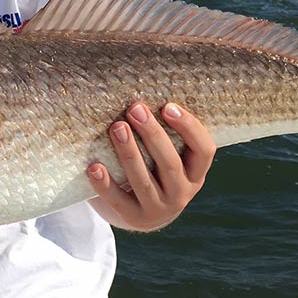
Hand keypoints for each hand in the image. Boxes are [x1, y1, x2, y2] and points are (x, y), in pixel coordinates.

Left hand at [87, 101, 214, 231]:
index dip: (189, 128)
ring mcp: (158, 209)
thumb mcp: (169, 152)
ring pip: (143, 181)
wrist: (141, 209)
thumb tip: (143, 79)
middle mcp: (182, 193)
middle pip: (170, 163)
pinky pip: (118, 200)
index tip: (168, 106)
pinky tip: (94, 166)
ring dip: (129, 153)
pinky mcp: (133, 218)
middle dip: (152, 134)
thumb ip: (166, 129)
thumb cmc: (154, 166)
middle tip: (135, 108)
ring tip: (116, 127)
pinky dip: (105, 184)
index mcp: (196, 172)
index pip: (204, 150)